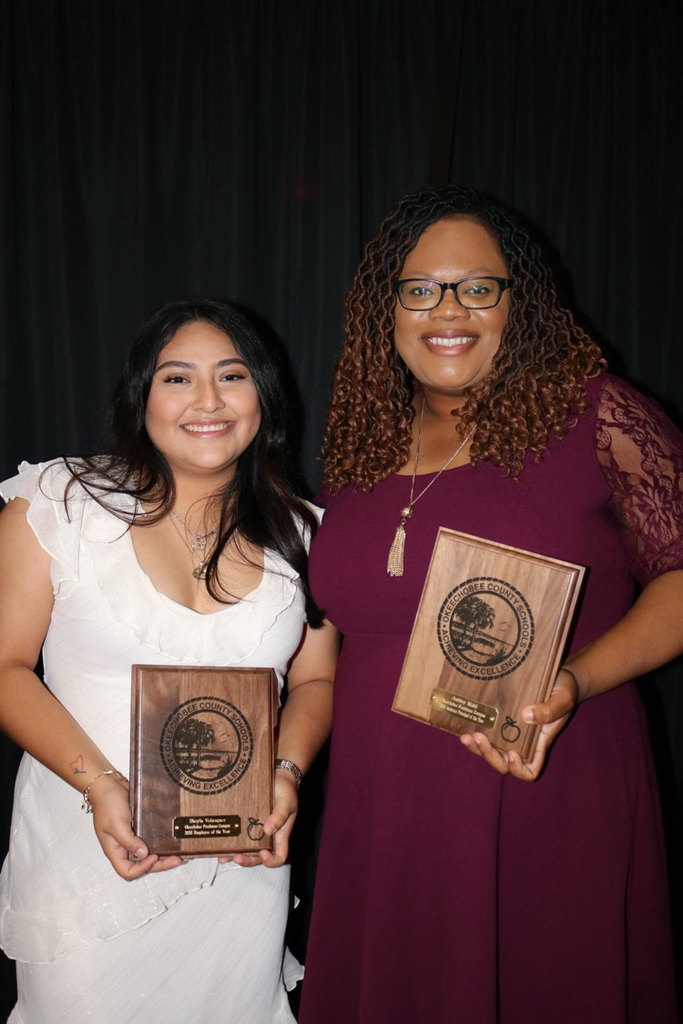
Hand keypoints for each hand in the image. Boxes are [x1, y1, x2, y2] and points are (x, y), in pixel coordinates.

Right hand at [89, 775, 182, 879]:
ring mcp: (133, 838)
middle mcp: (124, 847)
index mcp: (115, 850)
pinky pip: (152, 840)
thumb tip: (143, 854)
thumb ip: (128, 840)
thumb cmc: (107, 803)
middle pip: (142, 864)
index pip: (127, 871)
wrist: (110, 784)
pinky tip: (172, 841)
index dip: (141, 869)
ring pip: (149, 854)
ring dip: (163, 856)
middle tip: (176, 859)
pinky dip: (161, 843)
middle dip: (159, 865)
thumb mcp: (116, 823)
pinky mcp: (140, 828)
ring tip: (179, 855)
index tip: (152, 857)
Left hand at [220, 774, 297, 868]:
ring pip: (246, 850)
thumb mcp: (286, 802)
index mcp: (280, 835)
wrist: (278, 777)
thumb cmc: (286, 790)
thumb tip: (268, 830)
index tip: (263, 853)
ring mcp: (256, 831)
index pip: (279, 857)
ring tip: (223, 856)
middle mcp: (268, 837)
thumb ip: (279, 816)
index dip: (271, 861)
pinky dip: (230, 843)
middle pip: (258, 858)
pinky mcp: (246, 823)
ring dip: (235, 855)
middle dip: (247, 860)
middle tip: (237, 857)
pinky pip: (238, 837)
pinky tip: (220, 844)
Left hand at [458, 668, 579, 780]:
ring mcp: (511, 731)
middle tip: (478, 738)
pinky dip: (475, 733)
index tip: (512, 755)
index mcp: (539, 744)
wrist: (560, 676)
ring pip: (491, 750)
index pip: (529, 771)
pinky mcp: (502, 718)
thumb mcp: (563, 699)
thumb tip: (526, 716)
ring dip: (477, 748)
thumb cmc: (565, 691)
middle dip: (489, 756)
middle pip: (503, 763)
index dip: (519, 770)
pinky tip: (465, 724)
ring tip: (466, 736)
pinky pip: (487, 732)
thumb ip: (550, 710)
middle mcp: (523, 742)